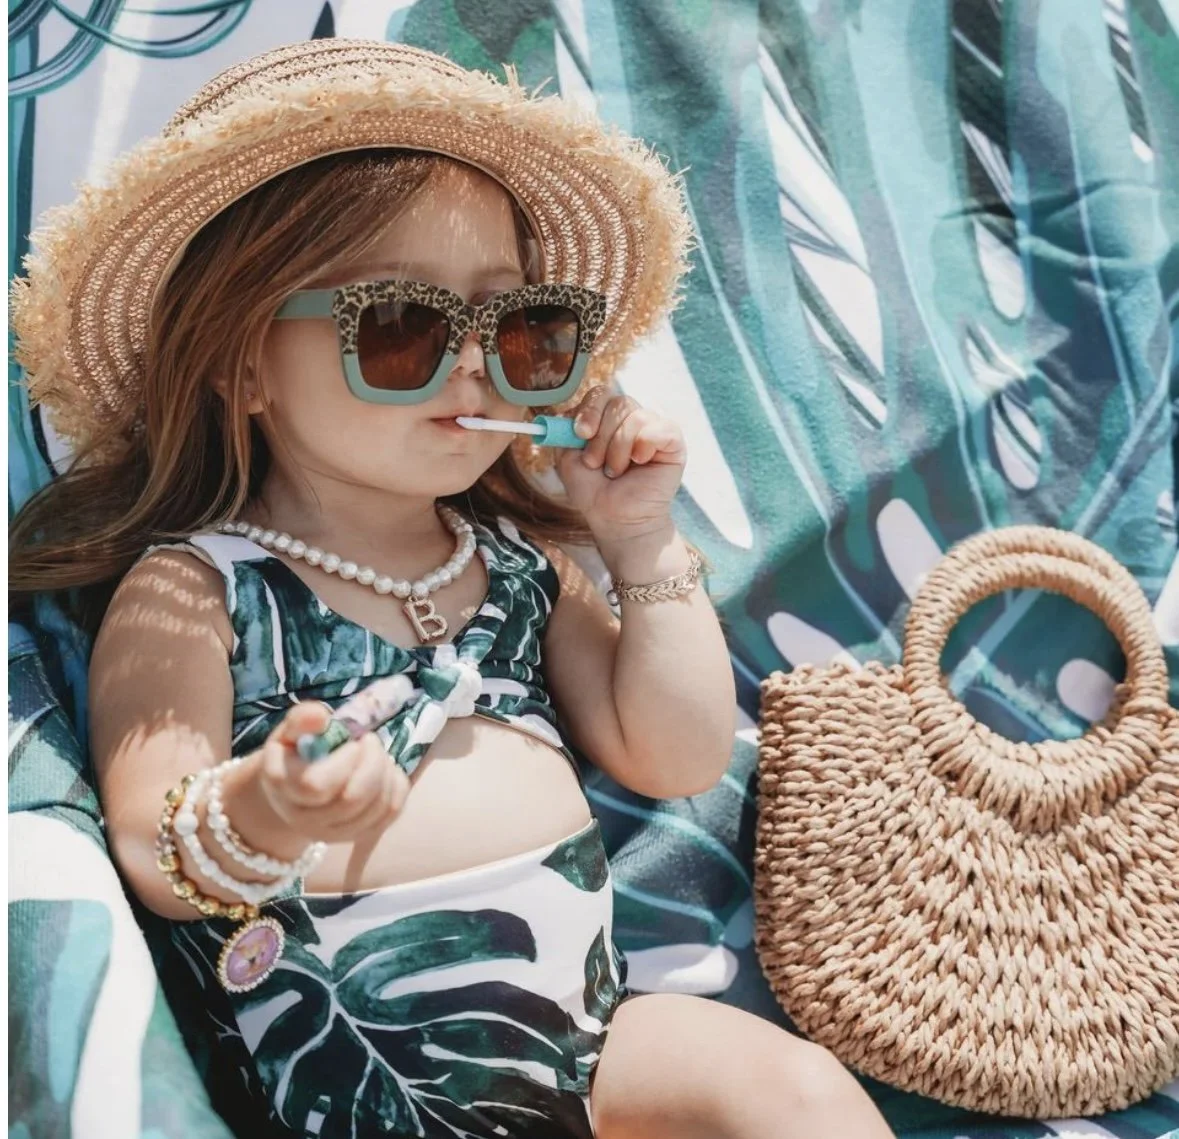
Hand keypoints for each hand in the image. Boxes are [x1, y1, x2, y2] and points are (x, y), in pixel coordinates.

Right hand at [249, 703, 409, 843]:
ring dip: (386, 772)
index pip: (318, 785)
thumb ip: (302, 719)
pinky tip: (387, 770)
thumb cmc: (294, 753)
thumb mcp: (291, 730)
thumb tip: (320, 716)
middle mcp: (305, 819)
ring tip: (377, 754)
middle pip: (352, 800)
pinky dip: (397, 787)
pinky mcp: (357, 836)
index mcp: (284, 788)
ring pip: (376, 808)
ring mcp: (332, 833)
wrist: (293, 789)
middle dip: (373, 763)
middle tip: (370, 742)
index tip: (352, 742)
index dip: (345, 761)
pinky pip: (389, 814)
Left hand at [556, 388, 685, 544]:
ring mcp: (652, 428)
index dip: (590, 410)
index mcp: (606, 419)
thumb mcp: (568, 460)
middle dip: (601, 437)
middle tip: (596, 464)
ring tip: (616, 471)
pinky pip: (659, 428)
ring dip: (619, 449)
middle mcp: (630, 419)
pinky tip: (640, 463)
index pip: (600, 394)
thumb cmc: (595, 492)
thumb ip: (564, 432)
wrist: (617, 520)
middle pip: (617, 402)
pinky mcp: (672, 440)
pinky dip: (644, 446)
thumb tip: (566, 413)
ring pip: (636, 417)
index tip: (581, 433)